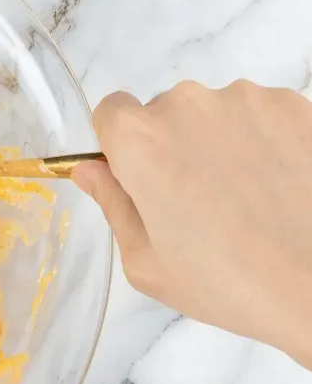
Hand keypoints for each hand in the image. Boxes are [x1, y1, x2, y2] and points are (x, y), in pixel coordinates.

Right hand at [73, 80, 311, 367]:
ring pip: (214, 113)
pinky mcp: (294, 106)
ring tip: (243, 199)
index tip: (136, 177)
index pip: (110, 112)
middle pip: (164, 112)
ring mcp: (247, 101)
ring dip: (218, 143)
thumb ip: (112, 203)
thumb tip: (92, 170)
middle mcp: (189, 106)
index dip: (118, 145)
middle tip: (193, 202)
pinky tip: (275, 188)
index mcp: (141, 142)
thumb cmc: (229, 282)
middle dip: (170, 146)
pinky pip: (259, 116)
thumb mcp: (145, 261)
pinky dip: (262, 142)